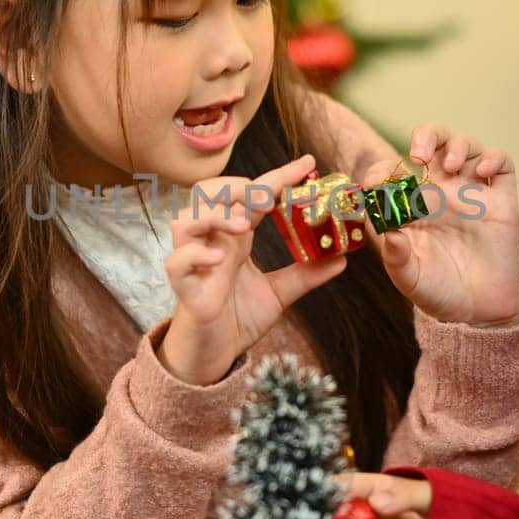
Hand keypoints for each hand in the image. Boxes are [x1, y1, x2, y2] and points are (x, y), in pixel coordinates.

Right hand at [159, 153, 346, 385]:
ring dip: (214, 215)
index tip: (308, 164)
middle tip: (265, 195)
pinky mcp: (184, 288)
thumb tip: (341, 260)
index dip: (278, 176)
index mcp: (234, 236)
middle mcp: (211, 242)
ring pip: (185, 220)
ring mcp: (194, 262)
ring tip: (242, 224)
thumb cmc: (236, 318)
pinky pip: (177, 262)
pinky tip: (218, 260)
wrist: (213, 355)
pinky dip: (195, 255)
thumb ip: (305, 275)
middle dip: (235, 185)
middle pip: (207, 193)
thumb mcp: (278, 293)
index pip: (252, 195)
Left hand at [360, 123, 518, 325]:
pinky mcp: (502, 201)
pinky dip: (494, 157)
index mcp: (413, 204)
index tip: (377, 180)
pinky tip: (483, 170)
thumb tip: (390, 232)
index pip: (397, 169)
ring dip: (458, 145)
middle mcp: (443, 192)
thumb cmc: (438, 291)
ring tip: (449, 165)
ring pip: (467, 146)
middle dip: (427, 136)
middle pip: (435, 143)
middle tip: (419, 154)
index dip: (385, 167)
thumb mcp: (409, 279)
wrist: (478, 312)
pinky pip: (502, 164)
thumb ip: (396, 257)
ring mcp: (473, 193)